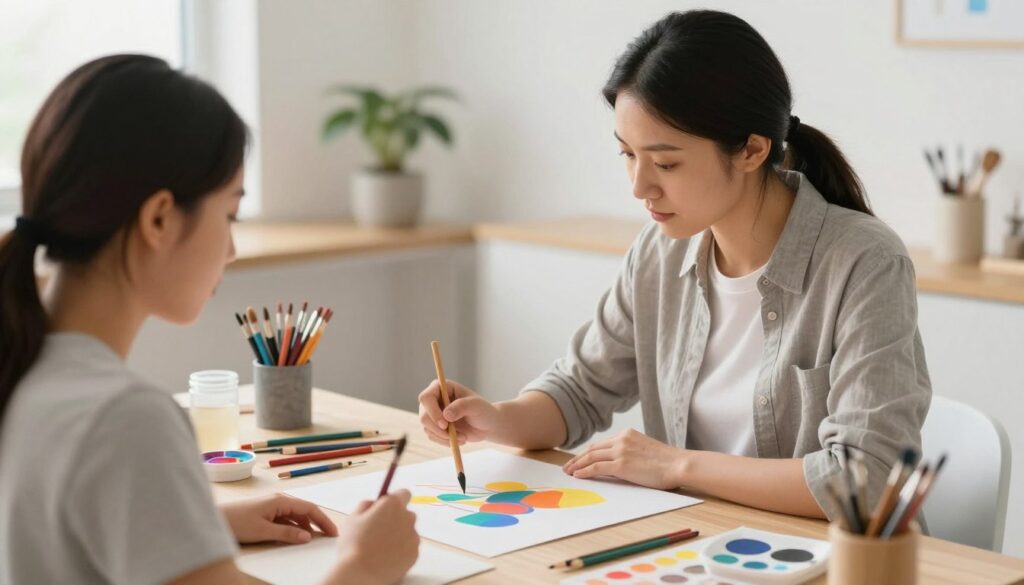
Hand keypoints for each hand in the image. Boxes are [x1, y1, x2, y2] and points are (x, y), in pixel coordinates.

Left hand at [220, 493, 337, 544]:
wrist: (215, 518)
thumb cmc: (236, 522)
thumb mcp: (263, 531)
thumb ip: (286, 534)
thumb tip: (307, 537)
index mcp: (281, 501)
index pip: (309, 509)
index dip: (323, 520)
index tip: (333, 532)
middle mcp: (279, 500)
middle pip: (304, 511)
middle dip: (317, 523)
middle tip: (328, 536)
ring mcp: (272, 506)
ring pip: (295, 516)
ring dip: (305, 526)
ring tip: (314, 539)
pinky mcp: (266, 512)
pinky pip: (286, 519)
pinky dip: (294, 527)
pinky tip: (295, 536)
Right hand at [328, 490, 418, 584]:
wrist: (361, 573)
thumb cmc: (354, 545)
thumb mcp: (353, 518)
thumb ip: (366, 505)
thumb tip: (374, 504)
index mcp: (392, 505)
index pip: (404, 494)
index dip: (394, 500)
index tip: (386, 507)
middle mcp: (407, 518)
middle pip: (405, 514)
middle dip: (395, 519)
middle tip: (378, 531)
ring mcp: (413, 537)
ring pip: (407, 532)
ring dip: (398, 536)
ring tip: (379, 548)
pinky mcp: (414, 554)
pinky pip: (408, 547)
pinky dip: (401, 551)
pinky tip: (385, 557)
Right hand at [418, 379, 498, 445]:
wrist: (487, 425)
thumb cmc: (483, 411)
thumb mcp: (476, 406)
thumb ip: (462, 406)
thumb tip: (446, 415)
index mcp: (442, 388)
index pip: (426, 397)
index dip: (432, 411)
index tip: (444, 423)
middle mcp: (434, 399)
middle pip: (423, 415)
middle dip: (437, 428)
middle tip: (452, 435)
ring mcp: (433, 413)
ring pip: (427, 428)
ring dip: (444, 436)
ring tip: (463, 437)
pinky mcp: (435, 426)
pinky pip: (432, 436)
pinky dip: (445, 441)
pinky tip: (460, 439)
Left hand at [562, 429, 686, 489]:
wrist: (679, 464)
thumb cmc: (667, 463)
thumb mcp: (645, 451)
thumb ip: (630, 453)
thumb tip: (617, 465)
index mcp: (627, 435)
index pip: (601, 444)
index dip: (587, 452)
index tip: (579, 459)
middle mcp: (622, 440)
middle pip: (593, 449)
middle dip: (578, 458)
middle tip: (567, 467)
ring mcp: (621, 451)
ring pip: (592, 457)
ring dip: (577, 465)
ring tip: (568, 472)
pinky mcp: (622, 465)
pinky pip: (597, 467)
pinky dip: (585, 471)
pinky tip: (578, 476)